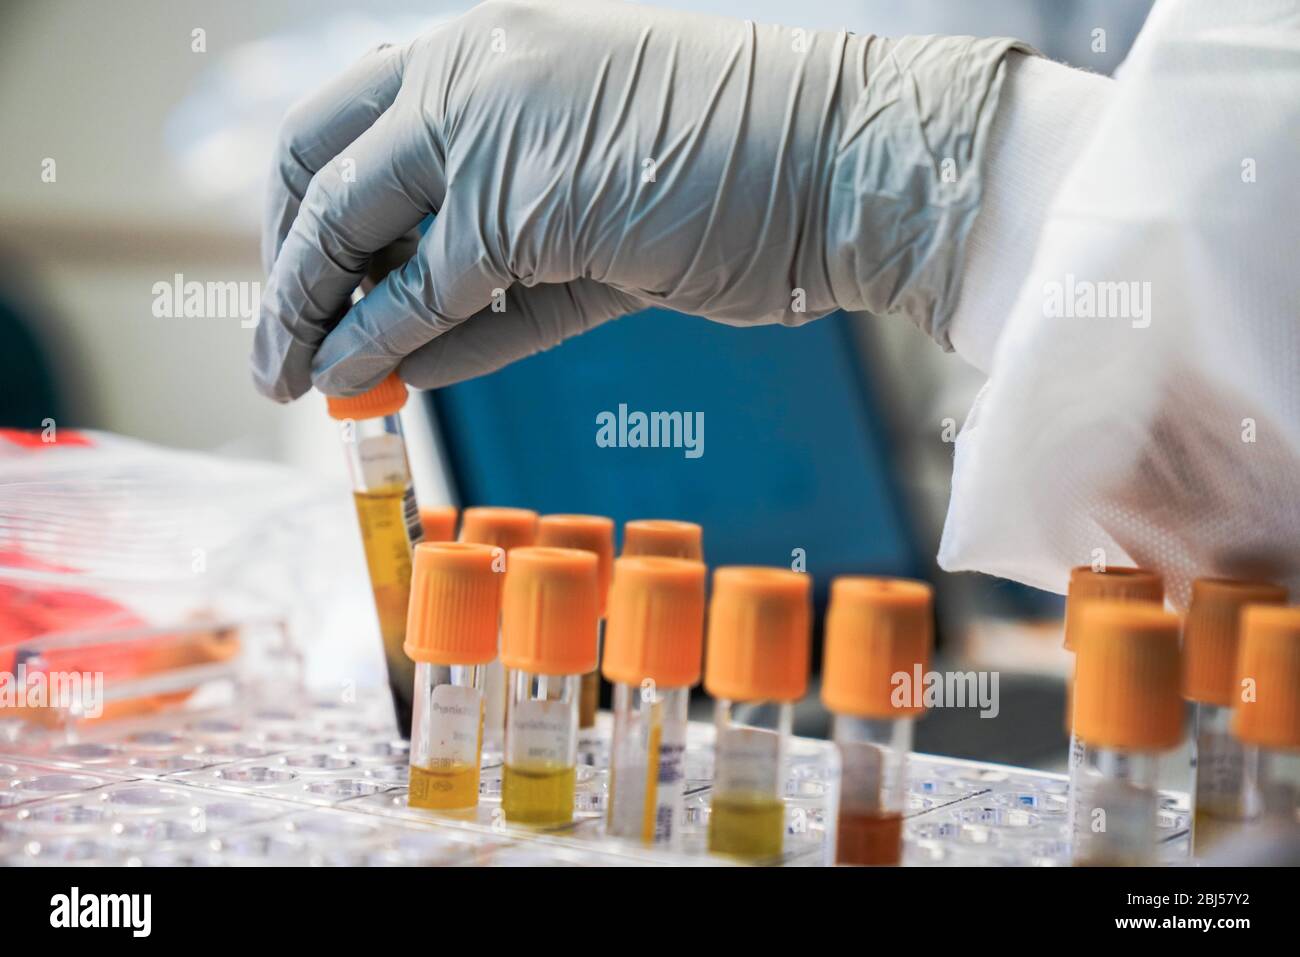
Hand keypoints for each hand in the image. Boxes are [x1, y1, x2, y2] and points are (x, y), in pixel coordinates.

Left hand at [253, 0, 1023, 399]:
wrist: (842, 165)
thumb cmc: (741, 173)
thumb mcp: (588, 195)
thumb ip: (490, 254)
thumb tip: (395, 329)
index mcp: (489, 50)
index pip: (352, 122)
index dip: (310, 204)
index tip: (304, 276)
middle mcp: (473, 71)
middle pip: (319, 162)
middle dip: (285, 260)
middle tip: (278, 336)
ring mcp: (490, 128)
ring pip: (350, 223)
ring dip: (308, 313)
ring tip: (292, 378)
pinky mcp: (520, 204)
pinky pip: (421, 290)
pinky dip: (379, 342)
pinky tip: (355, 379)